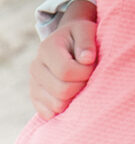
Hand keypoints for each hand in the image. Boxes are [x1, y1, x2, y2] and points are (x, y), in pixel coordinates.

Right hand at [29, 1, 97, 119]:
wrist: (67, 42)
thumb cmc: (80, 36)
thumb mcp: (86, 30)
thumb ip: (87, 42)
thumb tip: (87, 59)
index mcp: (47, 48)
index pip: (66, 71)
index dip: (84, 72)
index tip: (92, 64)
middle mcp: (35, 67)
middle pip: (61, 90)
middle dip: (81, 85)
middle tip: (88, 75)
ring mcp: (33, 84)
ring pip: (57, 105)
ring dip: (74, 97)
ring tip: (79, 82)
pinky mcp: (35, 98)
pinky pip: (49, 113)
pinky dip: (64, 107)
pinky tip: (72, 94)